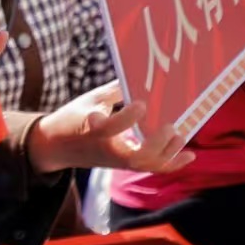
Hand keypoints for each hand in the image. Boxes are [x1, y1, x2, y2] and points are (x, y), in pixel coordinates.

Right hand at [25, 82, 195, 174]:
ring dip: (168, 153)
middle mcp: (107, 150)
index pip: (110, 128)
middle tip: (170, 125)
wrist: (55, 147)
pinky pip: (150, 168)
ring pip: (146, 165)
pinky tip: (190, 156)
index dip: (127, 118)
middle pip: (135, 157)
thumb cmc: (72, 118)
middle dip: (156, 143)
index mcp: (92, 130)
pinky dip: (172, 163)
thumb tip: (142, 75)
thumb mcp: (89, 99)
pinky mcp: (124, 165)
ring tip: (180, 134)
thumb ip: (116, 90)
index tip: (142, 103)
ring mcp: (117, 161)